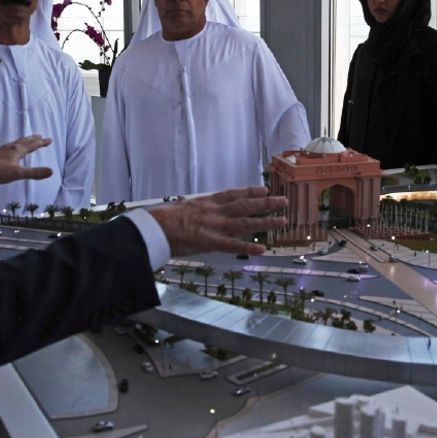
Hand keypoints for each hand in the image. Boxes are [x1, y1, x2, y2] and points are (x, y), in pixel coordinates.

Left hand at [0, 135, 52, 185]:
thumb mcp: (18, 174)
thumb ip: (34, 173)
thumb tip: (51, 171)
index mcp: (17, 151)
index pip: (32, 145)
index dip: (41, 143)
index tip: (49, 140)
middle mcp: (10, 148)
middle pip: (24, 141)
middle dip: (33, 139)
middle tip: (40, 136)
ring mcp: (2, 150)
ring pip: (16, 143)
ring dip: (24, 141)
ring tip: (27, 140)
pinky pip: (9, 147)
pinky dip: (15, 145)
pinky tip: (11, 149)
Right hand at [148, 187, 287, 256]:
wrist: (152, 227)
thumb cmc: (162, 219)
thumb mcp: (181, 207)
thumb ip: (193, 208)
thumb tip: (192, 206)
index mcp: (207, 202)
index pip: (233, 194)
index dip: (250, 191)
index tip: (264, 188)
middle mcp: (214, 211)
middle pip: (245, 205)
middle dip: (266, 203)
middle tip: (284, 201)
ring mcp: (214, 225)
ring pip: (245, 222)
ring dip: (265, 221)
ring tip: (282, 221)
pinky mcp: (209, 241)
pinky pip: (232, 244)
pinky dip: (248, 247)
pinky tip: (263, 249)